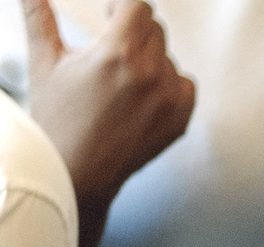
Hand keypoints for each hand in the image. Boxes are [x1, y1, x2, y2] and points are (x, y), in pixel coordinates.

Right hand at [20, 0, 191, 232]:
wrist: (76, 172)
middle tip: (110, 44)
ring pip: (168, 57)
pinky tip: (139, 95)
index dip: (122, 6)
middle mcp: (151, 75)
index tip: (109, 14)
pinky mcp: (180, 120)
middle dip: (133, 29)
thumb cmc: (55, 117)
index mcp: (118, 55)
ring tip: (118, 78)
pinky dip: (167, 83)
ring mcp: (170, 100)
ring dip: (148, 58)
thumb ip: (37, 17)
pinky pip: (184, 85)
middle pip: (155, 29)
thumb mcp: (44, 61)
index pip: (138, 7)